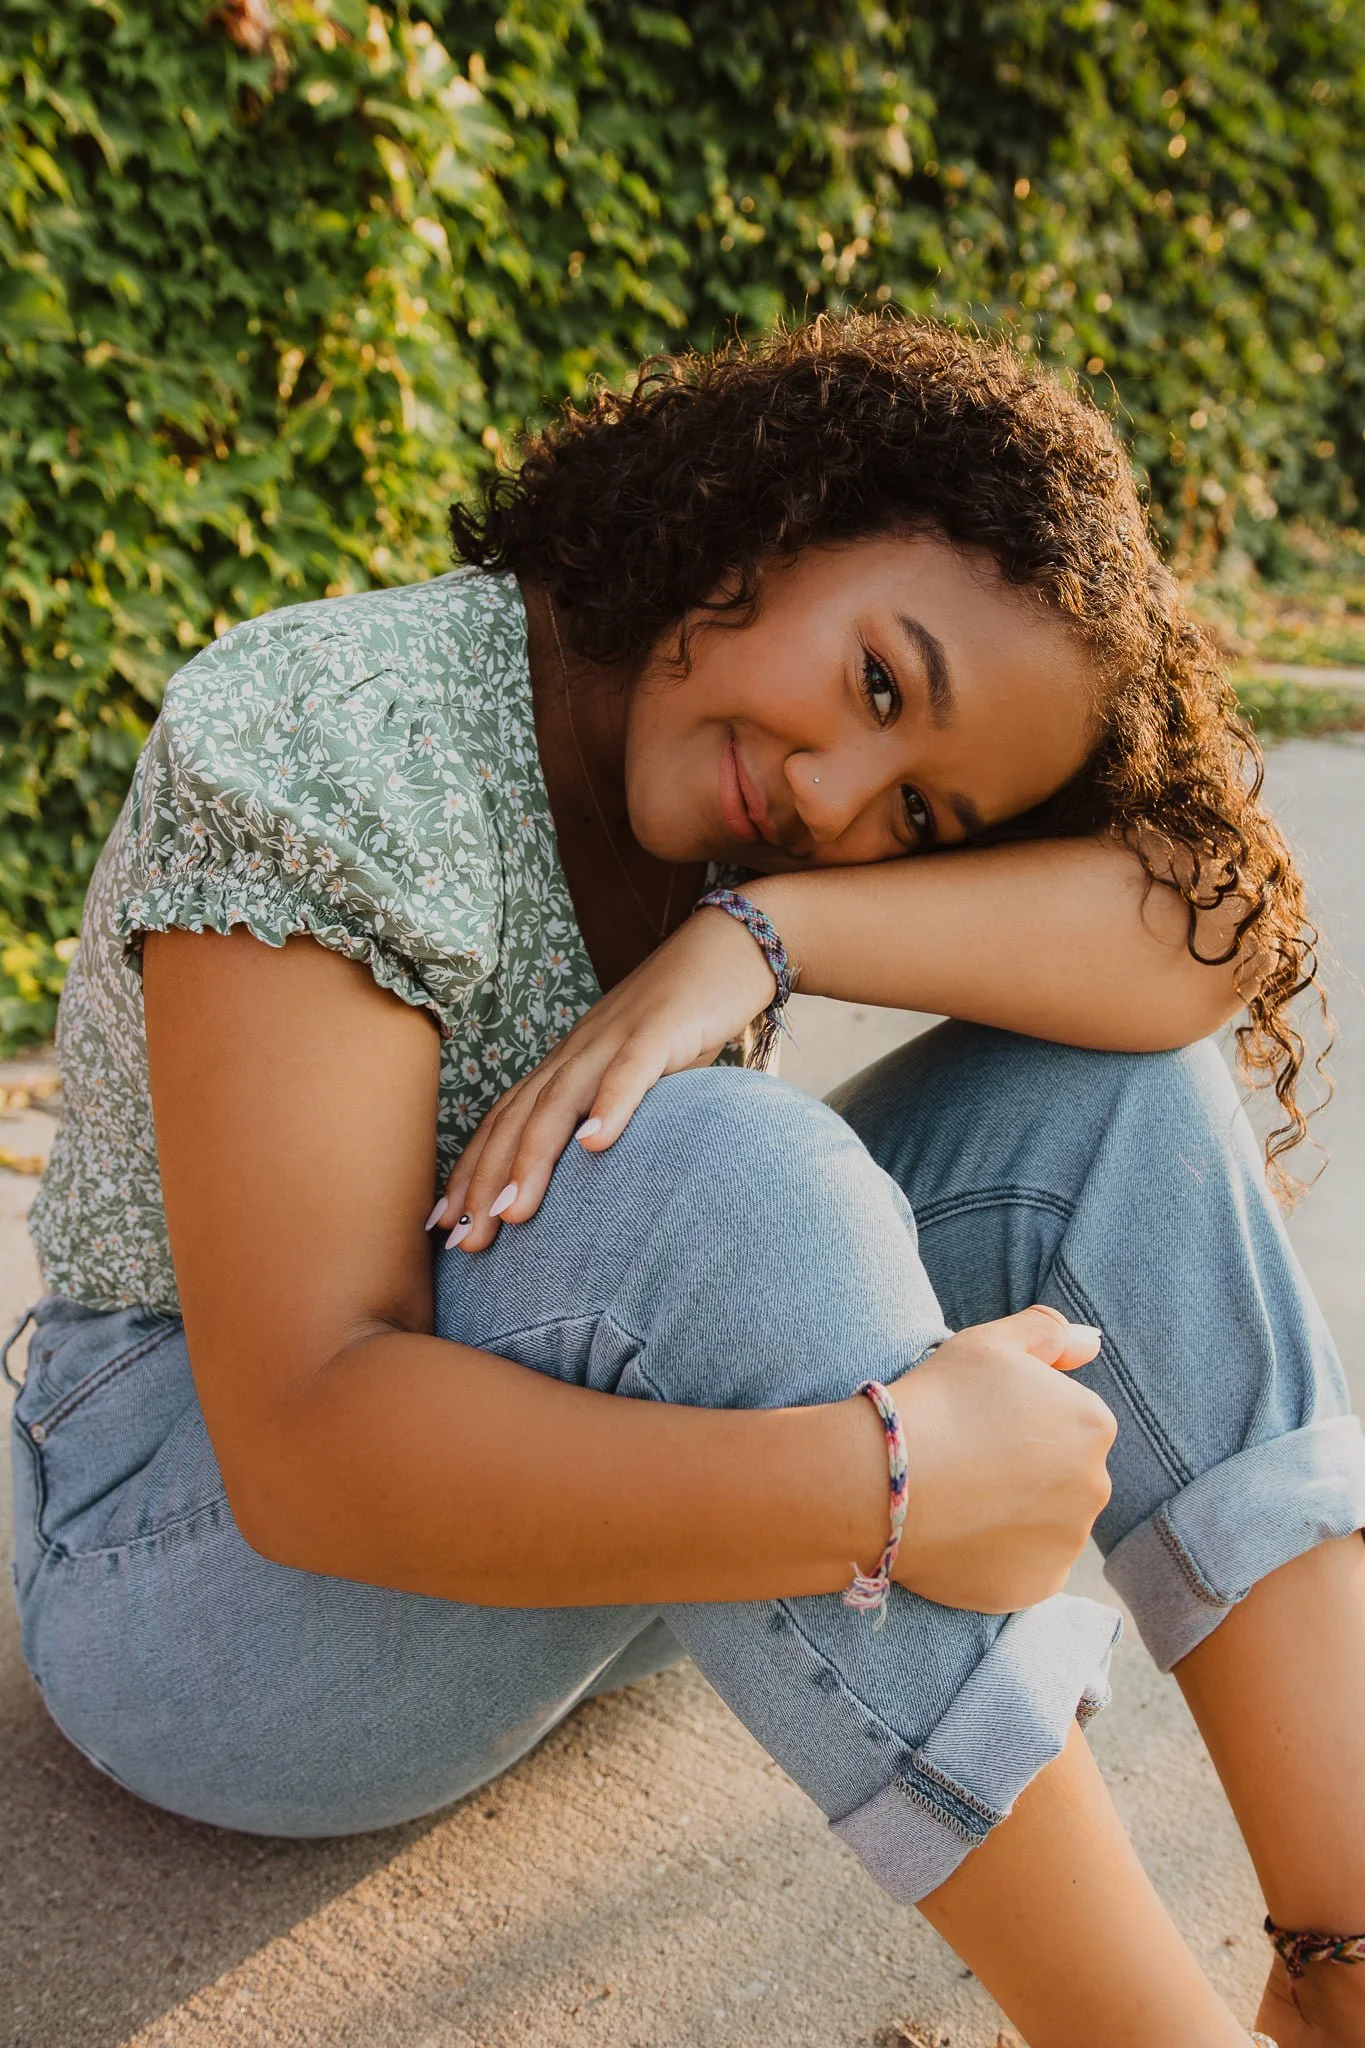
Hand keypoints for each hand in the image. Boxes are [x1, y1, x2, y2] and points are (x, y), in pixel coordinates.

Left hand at [431, 908, 777, 1249]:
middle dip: (485, 1183)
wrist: (727, 947)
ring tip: (512, 1212)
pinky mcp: (660, 1029)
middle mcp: (577, 1053)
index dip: (471, 1173)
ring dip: (532, 1158)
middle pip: (518, 1120)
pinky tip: (596, 1145)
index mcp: (567, 1066)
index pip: (505, 1123)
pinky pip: (630, 1070)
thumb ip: (611, 1115)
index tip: (443, 1228)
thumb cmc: (683, 1023)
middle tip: (465, 1242)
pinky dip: (610, 1106)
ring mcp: (614, 1038)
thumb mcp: (640, 1077)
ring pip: (559, 1100)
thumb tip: (594, 1177)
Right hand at [886, 1306, 1115, 1611]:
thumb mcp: (990, 1343)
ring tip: (959, 1497)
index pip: (1068, 1419)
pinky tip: (961, 1533)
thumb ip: (1049, 1332)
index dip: (1019, 1418)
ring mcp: (1068, 1542)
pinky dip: (1000, 1554)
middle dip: (1027, 1469)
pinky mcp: (1038, 1586)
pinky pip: (1025, 1566)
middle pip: (1064, 1473)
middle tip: (967, 1459)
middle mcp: (1096, 1486)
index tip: (978, 1421)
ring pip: (1046, 1522)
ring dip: (1015, 1513)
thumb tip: (1093, 1342)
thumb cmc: (938, 1401)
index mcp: (1092, 1423)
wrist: (882, 1481)